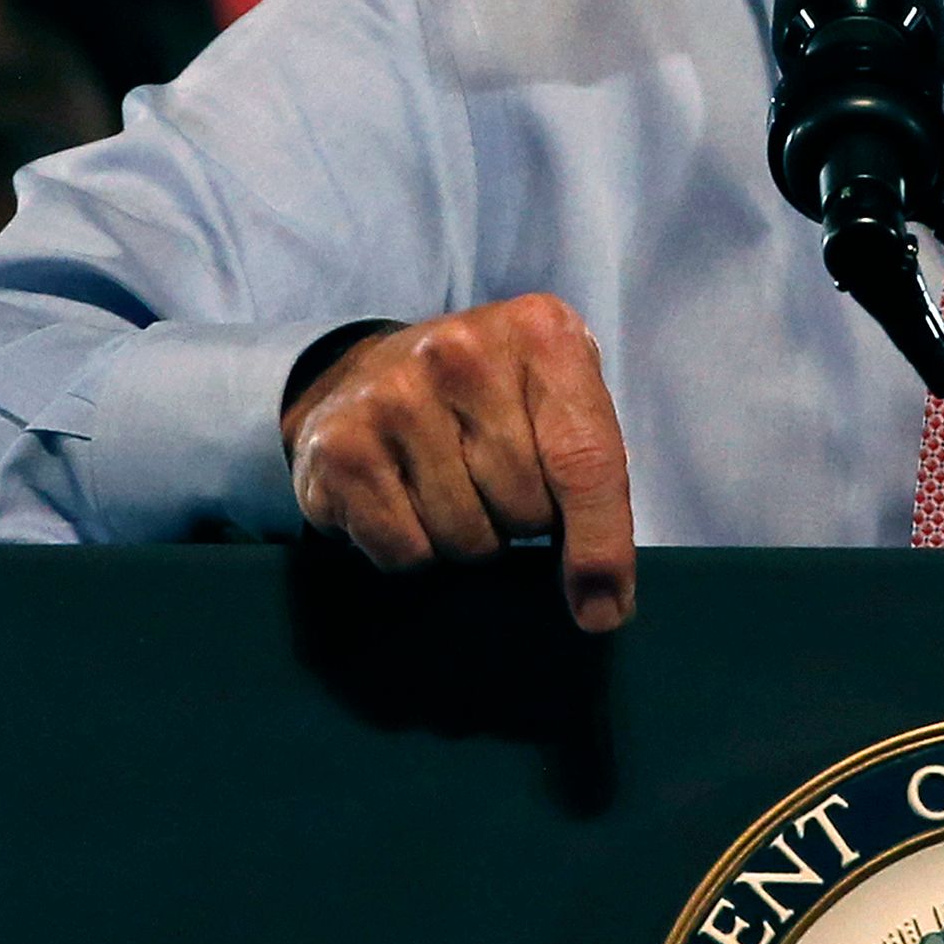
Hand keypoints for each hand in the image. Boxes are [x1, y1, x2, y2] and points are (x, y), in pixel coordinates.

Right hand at [281, 298, 636, 630]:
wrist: (369, 372)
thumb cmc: (490, 401)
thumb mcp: (558, 404)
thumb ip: (594, 486)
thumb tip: (602, 605)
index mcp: (540, 334)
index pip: (586, 460)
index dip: (601, 546)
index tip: (604, 609)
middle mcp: (462, 352)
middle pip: (525, 507)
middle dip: (521, 519)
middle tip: (494, 481)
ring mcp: (394, 396)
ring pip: (466, 538)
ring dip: (467, 537)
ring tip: (448, 484)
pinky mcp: (340, 447)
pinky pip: (405, 552)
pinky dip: (413, 549)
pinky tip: (403, 497)